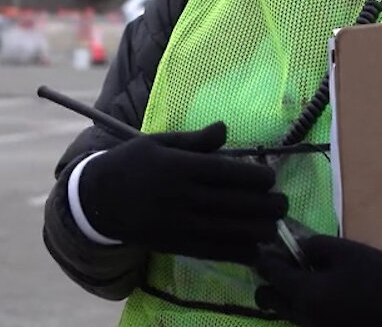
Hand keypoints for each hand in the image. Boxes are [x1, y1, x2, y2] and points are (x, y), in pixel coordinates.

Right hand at [78, 121, 286, 263]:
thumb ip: (195, 140)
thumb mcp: (159, 142)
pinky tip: (254, 249)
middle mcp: (183, 197)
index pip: (229, 174)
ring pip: (229, 231)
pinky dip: (237, 252)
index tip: (271, 179)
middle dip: (266, 205)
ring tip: (274, 225)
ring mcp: (180, 224)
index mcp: (181, 167)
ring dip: (258, 230)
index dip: (257, 179)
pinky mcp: (176, 245)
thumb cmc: (132, 163)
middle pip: (236, 204)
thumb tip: (225, 128)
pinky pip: (213, 251)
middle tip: (283, 203)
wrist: (98, 200)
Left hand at [255, 235, 381, 326]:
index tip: (266, 248)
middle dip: (269, 282)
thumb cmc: (377, 277)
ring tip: (307, 276)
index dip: (264, 259)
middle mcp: (303, 316)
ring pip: (284, 311)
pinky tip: (322, 292)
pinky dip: (304, 305)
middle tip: (285, 266)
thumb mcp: (347, 252)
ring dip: (286, 294)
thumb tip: (297, 248)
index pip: (270, 274)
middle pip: (267, 300)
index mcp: (305, 294)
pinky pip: (303, 319)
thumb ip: (315, 245)